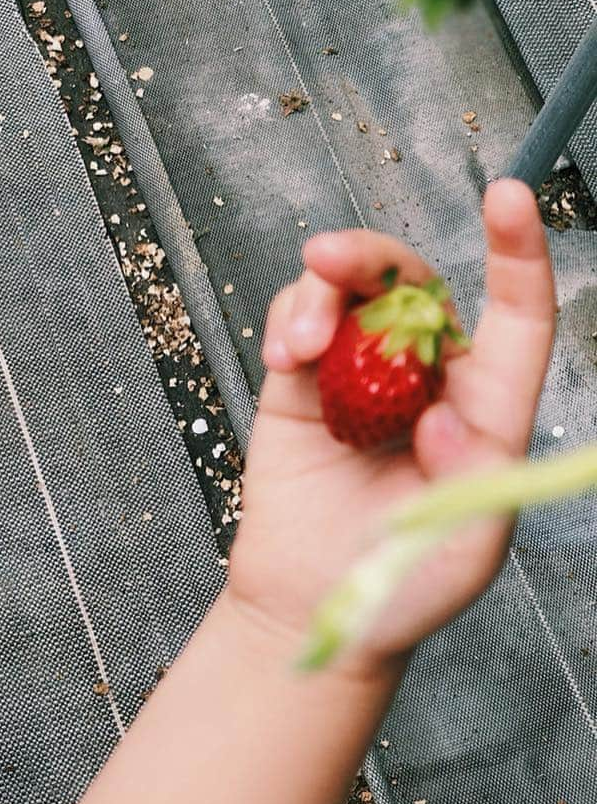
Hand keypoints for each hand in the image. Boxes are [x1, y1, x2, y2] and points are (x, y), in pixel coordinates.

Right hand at [227, 180, 554, 680]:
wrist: (307, 605)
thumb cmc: (400, 585)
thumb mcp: (461, 543)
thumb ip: (467, 478)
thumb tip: (442, 418)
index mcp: (486, 408)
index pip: (516, 319)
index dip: (518, 255)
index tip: (508, 197)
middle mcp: (426, 376)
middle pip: (414, 281)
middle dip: (372, 256)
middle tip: (326, 259)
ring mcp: (360, 371)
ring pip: (350, 287)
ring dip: (320, 293)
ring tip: (297, 347)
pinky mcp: (302, 378)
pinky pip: (299, 315)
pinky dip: (289, 318)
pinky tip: (285, 356)